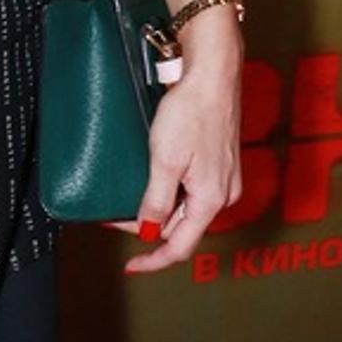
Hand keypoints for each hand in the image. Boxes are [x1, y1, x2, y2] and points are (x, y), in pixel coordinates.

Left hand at [112, 59, 241, 273]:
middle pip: (182, 227)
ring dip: (160, 210)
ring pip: (187, 208)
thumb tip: (148, 232)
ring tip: (130, 202)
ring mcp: (224, 178)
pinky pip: (194, 190)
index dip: (153, 260)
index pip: (179, 247)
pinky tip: (154, 182)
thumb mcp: (165, 161)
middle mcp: (223, 194)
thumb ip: (157, 201)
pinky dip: (172, 193)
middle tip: (117, 218)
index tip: (131, 266)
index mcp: (210, 200)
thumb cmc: (192, 111)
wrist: (213, 75)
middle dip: (149, 228)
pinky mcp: (221, 163)